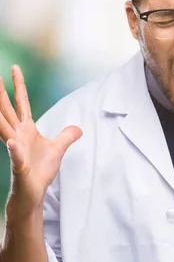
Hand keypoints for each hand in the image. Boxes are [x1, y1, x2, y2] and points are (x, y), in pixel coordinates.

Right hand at [0, 65, 81, 212]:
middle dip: (1, 93)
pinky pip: (15, 156)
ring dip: (0, 116)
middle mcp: (17, 136)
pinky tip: (12, 142)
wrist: (32, 193)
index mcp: (26, 129)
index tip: (14, 67)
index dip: (18, 86)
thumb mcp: (58, 149)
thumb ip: (66, 136)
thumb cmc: (40, 171)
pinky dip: (14, 149)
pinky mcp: (19, 166)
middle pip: (7, 110)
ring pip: (4, 128)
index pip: (22, 103)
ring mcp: (15, 150)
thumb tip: (78, 128)